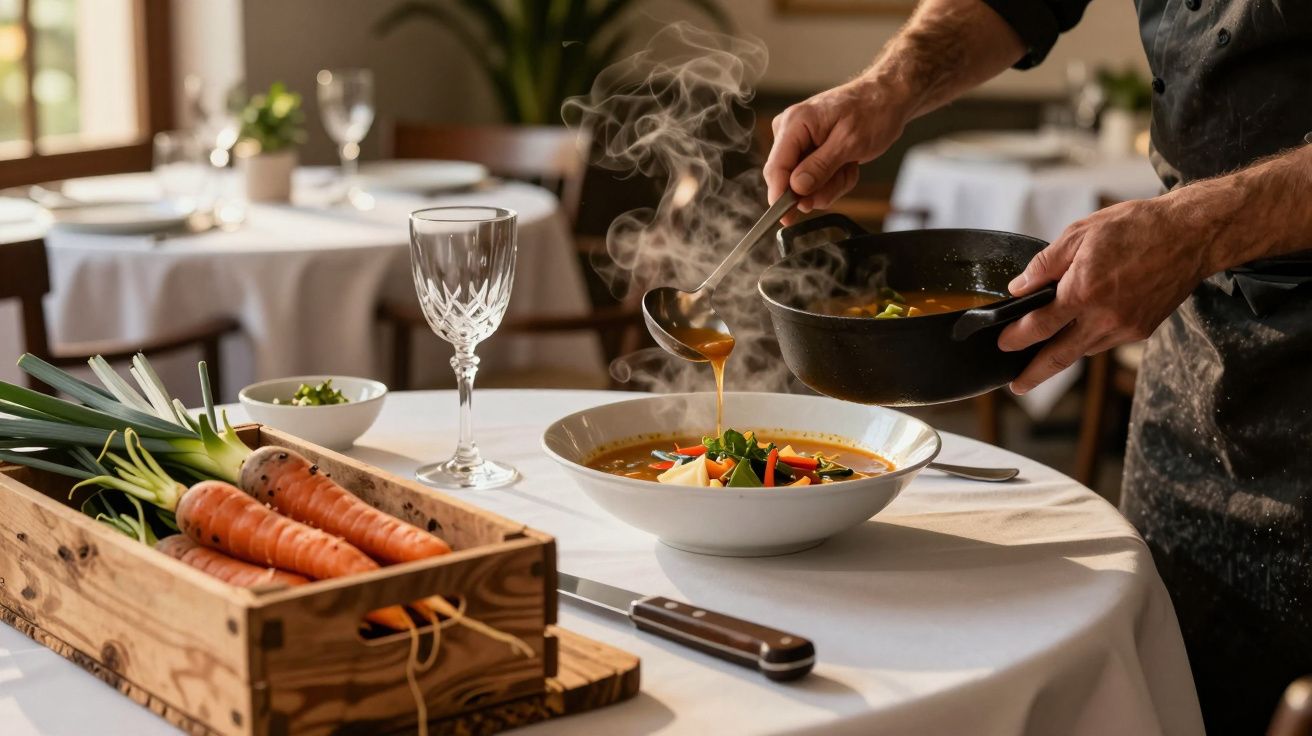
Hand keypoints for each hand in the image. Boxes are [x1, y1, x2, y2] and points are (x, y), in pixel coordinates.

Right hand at [763, 79, 906, 222]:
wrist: (887, 99)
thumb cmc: (872, 111)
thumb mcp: (849, 142)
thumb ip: (820, 167)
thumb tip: (795, 188)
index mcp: (794, 123)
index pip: (776, 167)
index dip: (779, 195)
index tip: (787, 217)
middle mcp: (790, 132)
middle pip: (789, 180)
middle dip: (819, 187)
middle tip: (843, 177)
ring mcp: (798, 143)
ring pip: (805, 185)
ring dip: (832, 183)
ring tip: (850, 165)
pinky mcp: (808, 152)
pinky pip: (815, 180)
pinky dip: (835, 179)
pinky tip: (848, 164)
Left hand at [998, 197, 1212, 393]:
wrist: (1191, 235)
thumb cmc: (1137, 227)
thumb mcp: (1080, 234)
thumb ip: (1045, 265)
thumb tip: (1019, 287)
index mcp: (1084, 291)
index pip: (1039, 325)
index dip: (1017, 338)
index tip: (1003, 344)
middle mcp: (1104, 317)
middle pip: (1060, 357)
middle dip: (1034, 375)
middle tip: (1017, 386)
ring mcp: (1126, 327)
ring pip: (1084, 350)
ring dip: (1063, 354)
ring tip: (1043, 356)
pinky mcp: (1142, 330)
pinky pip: (1106, 342)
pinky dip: (1089, 340)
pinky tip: (1080, 331)